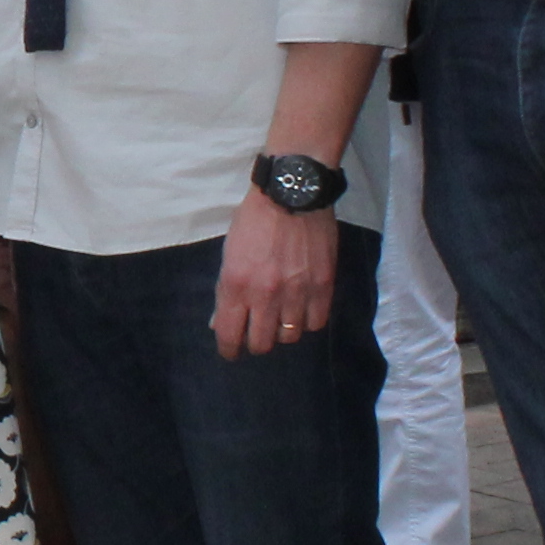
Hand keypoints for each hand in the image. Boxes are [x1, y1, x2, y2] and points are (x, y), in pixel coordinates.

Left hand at [212, 194, 336, 358]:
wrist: (292, 193)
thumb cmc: (254, 220)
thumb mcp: (229, 252)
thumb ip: (226, 289)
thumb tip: (221, 322)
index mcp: (235, 285)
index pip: (229, 335)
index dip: (229, 350)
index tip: (231, 351)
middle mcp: (265, 295)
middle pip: (261, 343)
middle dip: (255, 342)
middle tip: (257, 331)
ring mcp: (296, 292)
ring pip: (289, 337)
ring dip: (282, 331)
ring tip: (281, 317)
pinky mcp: (322, 286)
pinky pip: (315, 323)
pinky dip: (307, 321)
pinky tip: (302, 310)